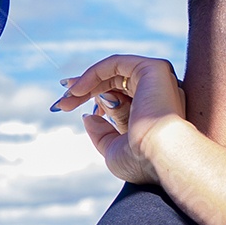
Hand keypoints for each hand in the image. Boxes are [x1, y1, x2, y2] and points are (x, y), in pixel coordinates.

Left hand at [50, 55, 186, 185]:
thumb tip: (88, 116)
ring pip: (115, 71)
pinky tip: (78, 89)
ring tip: (68, 97)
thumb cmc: (142, 161)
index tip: (68, 106)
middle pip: (115, 82)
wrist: (162, 156)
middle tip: (63, 100)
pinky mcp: (155, 69)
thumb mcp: (114, 150)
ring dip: (87, 81)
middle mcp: (159, 94)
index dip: (93, 98)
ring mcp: (158, 81)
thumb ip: (102, 134)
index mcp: (154, 112)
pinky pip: (117, 62)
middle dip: (85, 89)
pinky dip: (95, 72)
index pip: (120, 97)